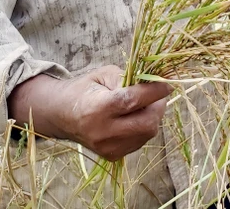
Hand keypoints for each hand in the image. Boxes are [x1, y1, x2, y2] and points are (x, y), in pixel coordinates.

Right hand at [8, 66, 170, 161]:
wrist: (61, 115)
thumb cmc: (85, 89)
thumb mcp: (105, 74)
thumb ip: (129, 78)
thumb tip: (155, 83)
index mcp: (98, 108)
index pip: (133, 100)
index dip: (155, 91)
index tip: (167, 83)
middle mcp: (103, 132)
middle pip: (147, 123)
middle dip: (158, 106)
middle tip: (157, 95)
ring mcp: (108, 147)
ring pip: (147, 133)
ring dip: (153, 117)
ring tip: (143, 105)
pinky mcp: (112, 156)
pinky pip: (140, 141)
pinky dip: (144, 127)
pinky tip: (134, 118)